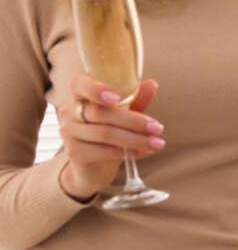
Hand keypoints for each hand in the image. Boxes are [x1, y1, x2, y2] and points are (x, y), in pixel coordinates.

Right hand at [57, 75, 162, 200]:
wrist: (95, 165)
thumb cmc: (110, 131)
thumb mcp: (124, 113)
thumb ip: (135, 99)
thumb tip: (152, 84)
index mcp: (80, 95)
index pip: (79, 84)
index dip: (96, 89)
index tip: (117, 97)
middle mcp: (69, 111)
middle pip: (100, 113)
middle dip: (134, 121)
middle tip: (158, 128)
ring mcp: (68, 132)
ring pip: (104, 133)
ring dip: (135, 139)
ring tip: (157, 143)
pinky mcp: (74, 152)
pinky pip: (103, 151)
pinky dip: (128, 152)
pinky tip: (145, 152)